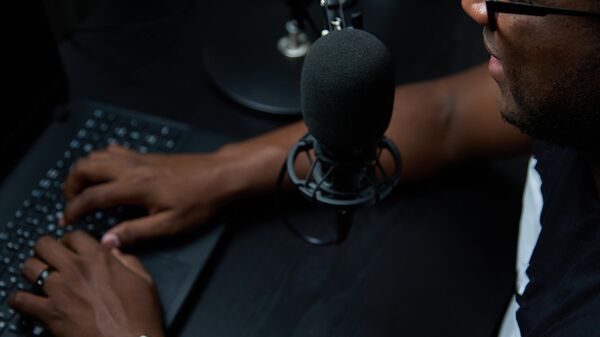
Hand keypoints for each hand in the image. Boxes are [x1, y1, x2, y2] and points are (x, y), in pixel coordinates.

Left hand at [8, 231, 163, 336]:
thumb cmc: (141, 315)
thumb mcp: (144, 280)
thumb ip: (128, 260)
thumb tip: (115, 252)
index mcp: (99, 258)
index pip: (74, 236)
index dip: (70, 241)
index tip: (71, 249)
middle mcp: (76, 269)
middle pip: (44, 245)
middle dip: (45, 250)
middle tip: (51, 259)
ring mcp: (60, 290)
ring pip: (29, 267)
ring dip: (33, 271)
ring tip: (39, 278)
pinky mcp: (49, 312)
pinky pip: (20, 300)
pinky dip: (20, 299)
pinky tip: (27, 301)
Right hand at [62, 145, 239, 247]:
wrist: (221, 175)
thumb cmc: (201, 200)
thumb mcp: (171, 225)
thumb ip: (136, 232)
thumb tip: (107, 242)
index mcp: (135, 186)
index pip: (92, 195)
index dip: (74, 209)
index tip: (67, 221)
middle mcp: (132, 167)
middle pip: (86, 166)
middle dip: (70, 184)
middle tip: (71, 203)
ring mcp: (139, 158)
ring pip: (98, 155)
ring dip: (84, 170)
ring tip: (84, 190)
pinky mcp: (148, 155)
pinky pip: (114, 151)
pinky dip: (101, 159)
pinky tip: (105, 172)